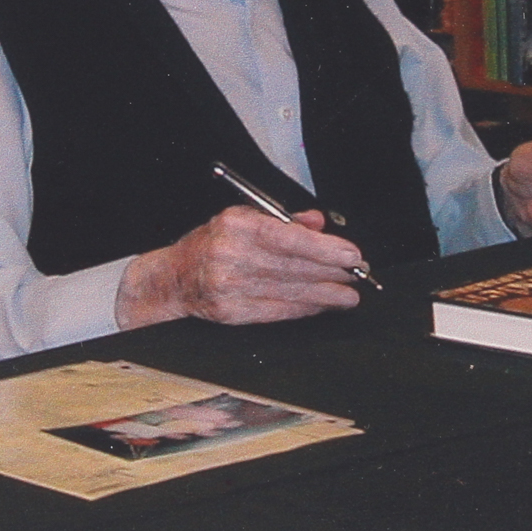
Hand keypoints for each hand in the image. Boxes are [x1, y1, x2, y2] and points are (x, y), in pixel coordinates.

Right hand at [114, 206, 366, 329]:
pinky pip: (277, 312)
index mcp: (235, 225)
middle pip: (293, 266)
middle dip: (332, 272)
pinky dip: (304, 309)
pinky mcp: (231, 312)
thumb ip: (282, 219)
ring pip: (290, 292)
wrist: (173, 279)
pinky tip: (321, 306)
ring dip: (325, 295)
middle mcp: (231, 255)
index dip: (323, 248)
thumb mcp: (241, 217)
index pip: (288, 238)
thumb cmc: (211, 243)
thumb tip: (318, 223)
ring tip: (348, 295)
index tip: (350, 254)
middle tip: (358, 275)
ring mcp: (230, 287)